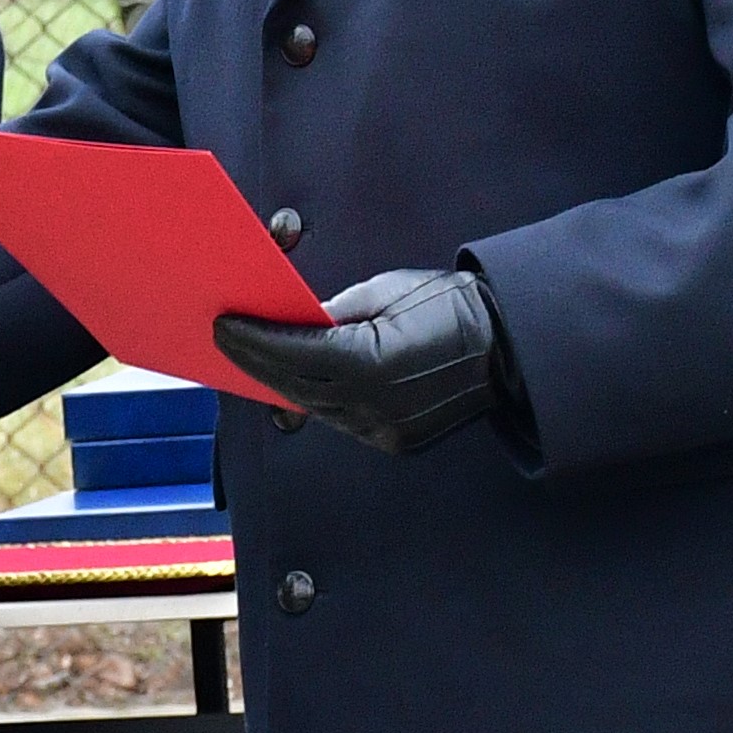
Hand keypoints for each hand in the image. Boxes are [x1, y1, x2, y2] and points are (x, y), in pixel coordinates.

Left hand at [217, 268, 512, 458]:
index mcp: (371, 363)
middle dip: (256, 363)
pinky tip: (295, 379)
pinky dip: (316, 399)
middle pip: (295, 387)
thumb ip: (334, 312)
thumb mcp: (385, 291)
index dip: (254, 340)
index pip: (294, 354)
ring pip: (315, 408)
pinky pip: (341, 420)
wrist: (508, 345)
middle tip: (227, 340)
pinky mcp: (395, 441)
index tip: (224, 325)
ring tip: (252, 357)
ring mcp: (385, 430)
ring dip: (282, 383)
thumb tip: (295, 321)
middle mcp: (374, 406)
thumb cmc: (450, 305)